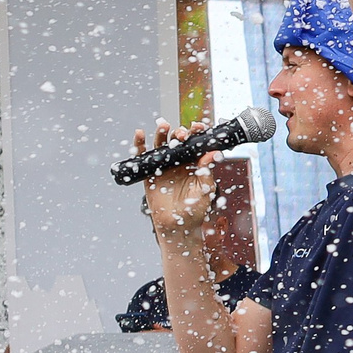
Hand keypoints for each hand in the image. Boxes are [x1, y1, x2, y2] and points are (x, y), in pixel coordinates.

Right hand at [134, 122, 219, 238]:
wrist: (178, 226)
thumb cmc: (195, 210)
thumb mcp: (206, 190)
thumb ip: (207, 171)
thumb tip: (213, 154)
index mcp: (194, 164)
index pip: (195, 143)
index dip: (196, 133)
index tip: (198, 127)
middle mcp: (179, 162)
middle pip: (178, 140)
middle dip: (180, 133)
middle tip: (182, 133)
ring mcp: (164, 166)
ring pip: (161, 145)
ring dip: (162, 133)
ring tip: (164, 126)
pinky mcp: (150, 173)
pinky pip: (144, 156)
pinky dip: (140, 145)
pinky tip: (140, 134)